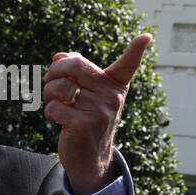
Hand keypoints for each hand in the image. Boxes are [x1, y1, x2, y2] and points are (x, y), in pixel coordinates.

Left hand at [43, 34, 151, 194]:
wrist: (90, 158)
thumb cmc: (84, 118)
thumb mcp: (86, 95)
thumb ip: (74, 73)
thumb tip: (59, 56)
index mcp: (115, 86)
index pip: (128, 65)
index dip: (136, 50)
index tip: (146, 36)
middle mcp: (112, 97)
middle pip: (75, 66)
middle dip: (54, 71)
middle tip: (49, 80)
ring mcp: (99, 111)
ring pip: (60, 88)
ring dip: (48, 93)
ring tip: (53, 101)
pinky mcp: (83, 125)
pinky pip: (54, 107)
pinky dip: (49, 111)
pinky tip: (57, 118)